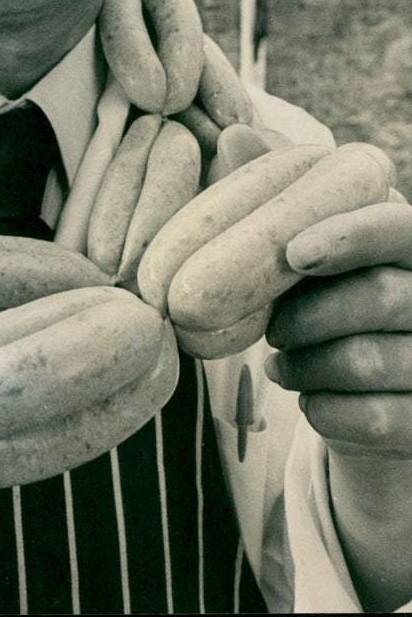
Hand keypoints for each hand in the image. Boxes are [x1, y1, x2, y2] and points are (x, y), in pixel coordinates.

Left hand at [265, 200, 411, 456]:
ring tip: (280, 366)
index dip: (349, 236)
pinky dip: (324, 409)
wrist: (371, 392)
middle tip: (274, 331)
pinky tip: (310, 399)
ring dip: (304, 366)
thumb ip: (302, 245)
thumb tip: (249, 249)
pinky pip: (371, 416)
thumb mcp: (326, 271)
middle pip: (379, 295)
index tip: (294, 254)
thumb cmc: (336, 309)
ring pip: (365, 360)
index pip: (396, 228)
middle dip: (307, 315)